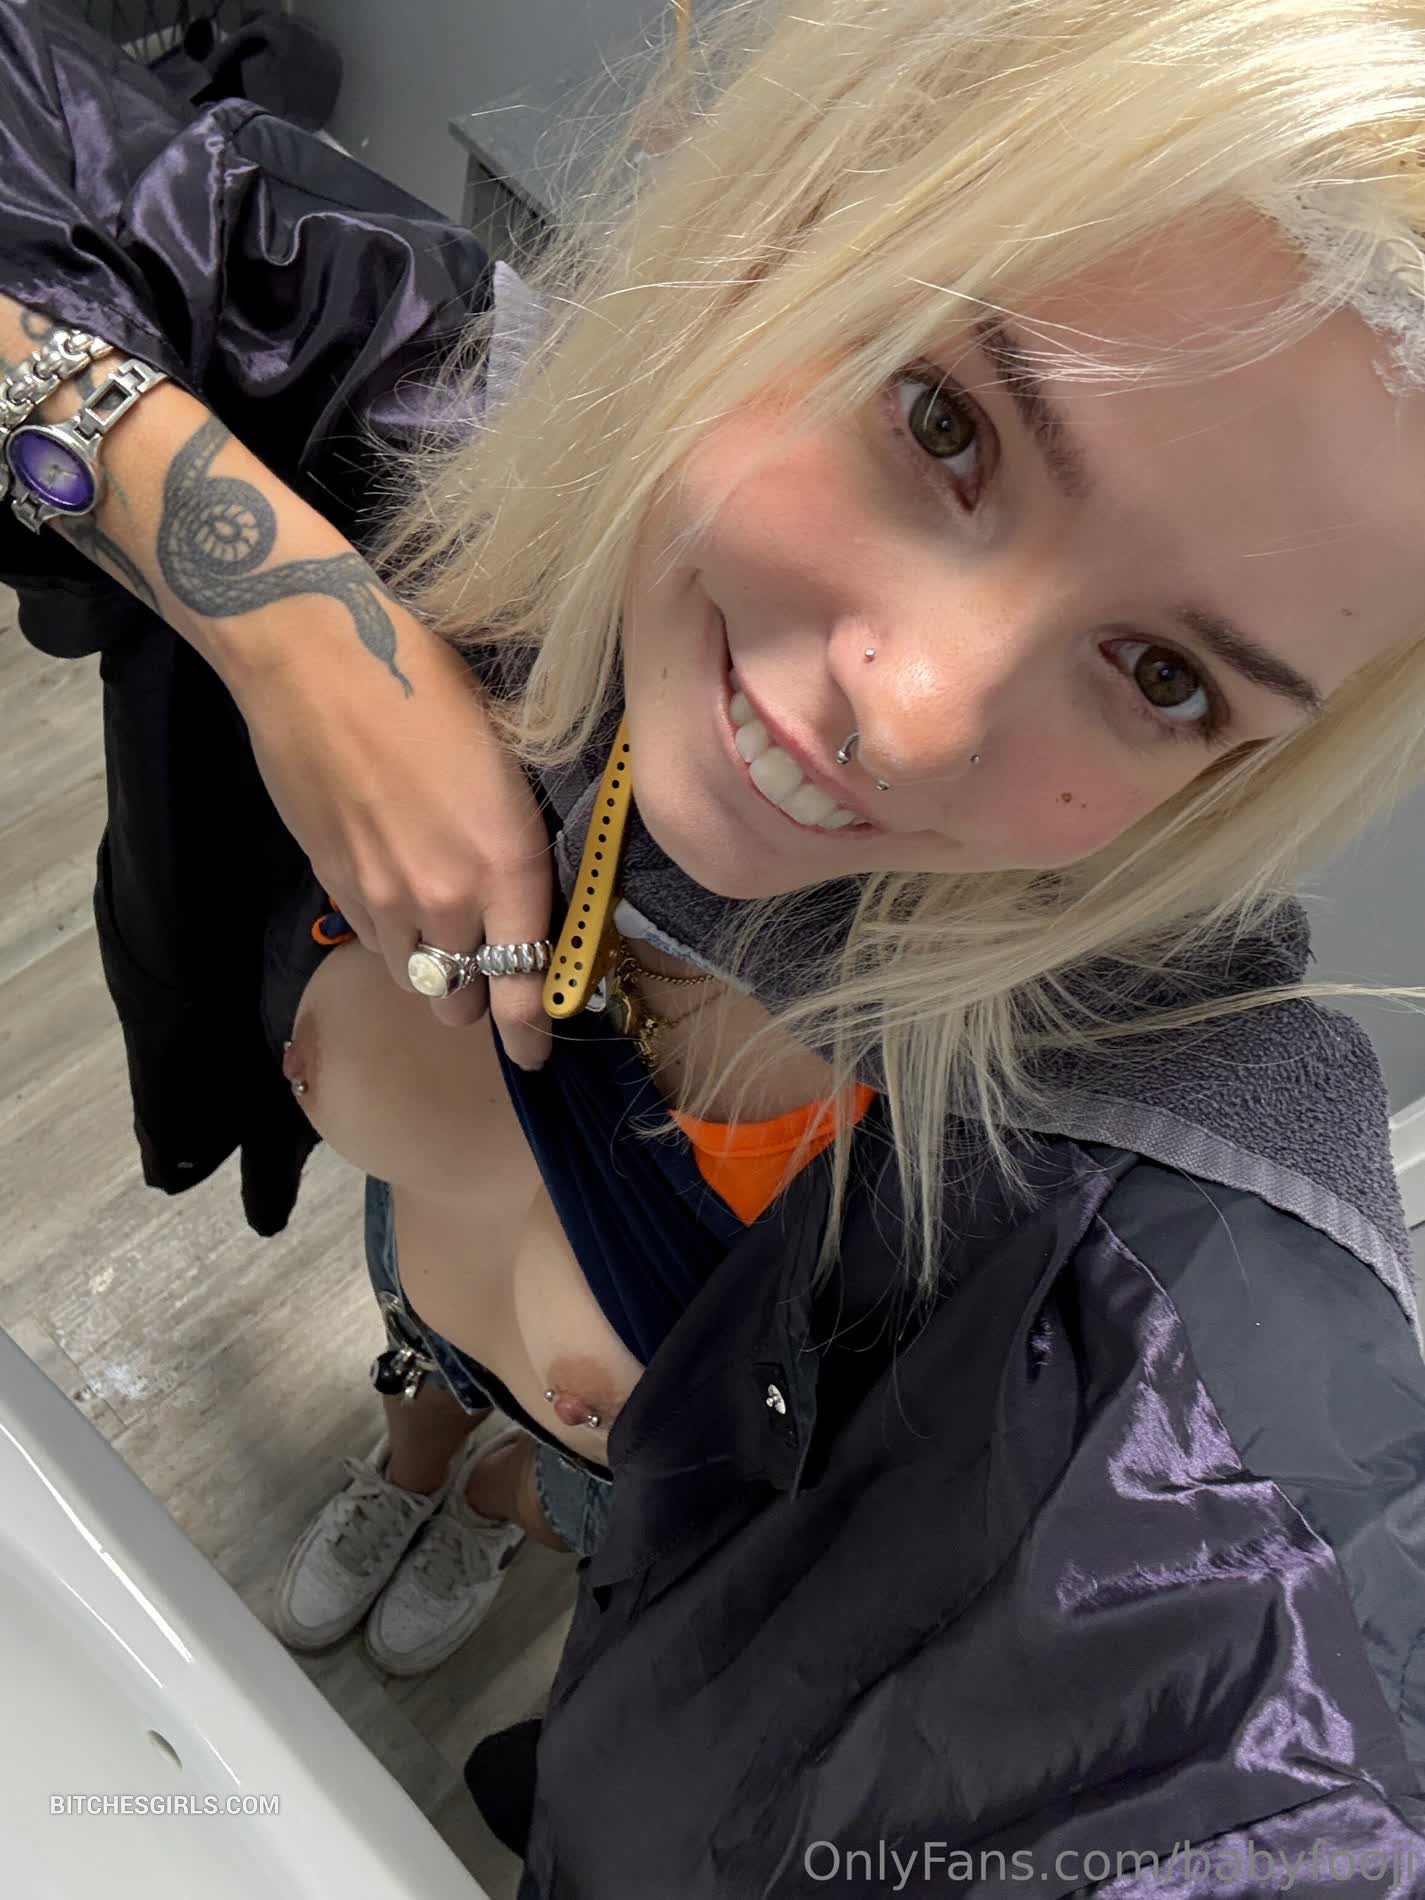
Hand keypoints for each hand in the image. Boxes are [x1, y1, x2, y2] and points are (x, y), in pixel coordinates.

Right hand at [234, 610, 553, 1065]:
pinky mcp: (332, 883)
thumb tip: (524, 887)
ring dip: (430, 967)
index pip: (526, 987)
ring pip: (413, 976)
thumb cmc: (427, 682)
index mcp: (507, 862)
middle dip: (478, 999)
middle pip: (462, 1002)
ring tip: (437, 922)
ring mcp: (381, 898)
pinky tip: (393, 883)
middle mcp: (446, 898)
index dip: (533, 1033)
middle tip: (486, 970)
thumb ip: (515, 841)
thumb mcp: (505, 757)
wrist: (315, 660)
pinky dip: (389, 932)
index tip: (536, 1054)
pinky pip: (371, 939)